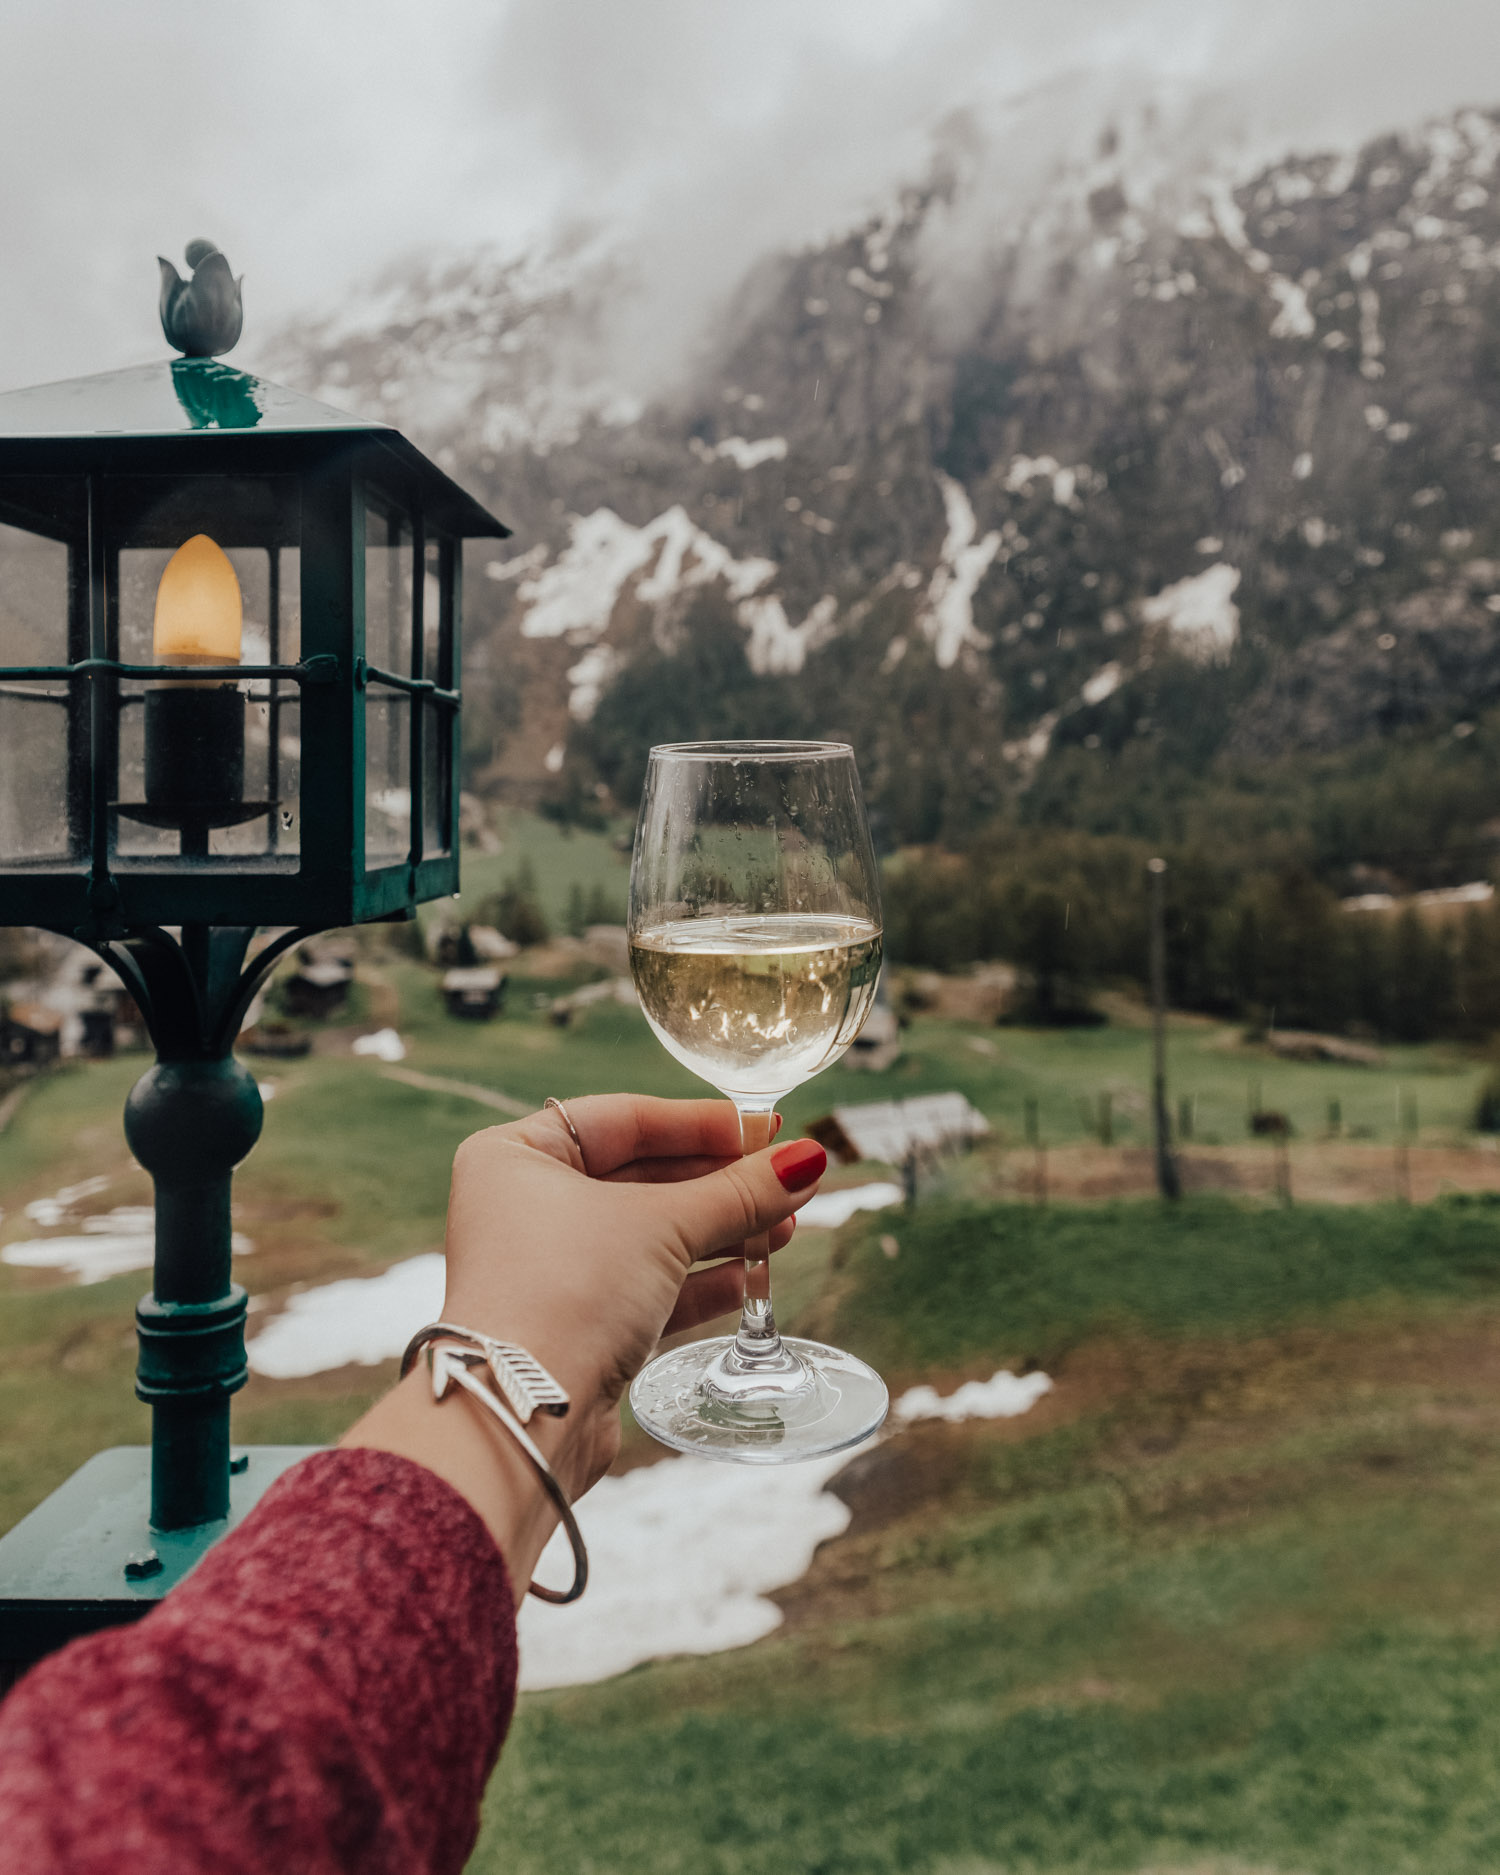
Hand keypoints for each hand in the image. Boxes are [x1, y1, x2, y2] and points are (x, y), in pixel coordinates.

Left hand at [342, 1096, 827, 1578]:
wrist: (522, 1412)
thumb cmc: (568, 1292)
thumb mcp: (664, 1226)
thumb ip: (739, 1191)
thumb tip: (806, 1160)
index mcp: (516, 1157)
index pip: (626, 1120)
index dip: (702, 1123)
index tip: (765, 1129)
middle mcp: (524, 1207)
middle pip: (641, 1177)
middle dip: (719, 1184)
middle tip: (785, 1182)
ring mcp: (547, 1269)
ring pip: (648, 1236)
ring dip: (718, 1232)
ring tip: (783, 1229)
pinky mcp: (572, 1326)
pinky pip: (644, 1287)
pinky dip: (696, 1281)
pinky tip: (747, 1279)